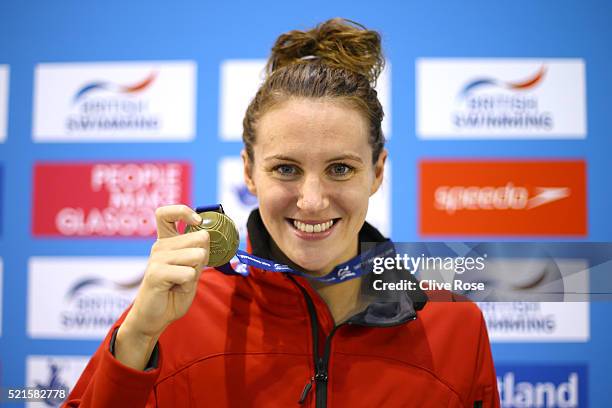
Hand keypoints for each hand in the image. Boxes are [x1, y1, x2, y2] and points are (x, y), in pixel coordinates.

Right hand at [115, 204, 208, 368]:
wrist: (154, 318)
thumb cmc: (173, 293)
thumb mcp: (192, 270)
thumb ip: (198, 253)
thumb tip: (206, 235)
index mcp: (167, 241)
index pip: (168, 213)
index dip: (184, 212)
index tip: (197, 222)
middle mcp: (160, 246)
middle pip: (199, 238)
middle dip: (203, 259)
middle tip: (188, 274)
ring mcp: (156, 258)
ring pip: (197, 256)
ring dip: (195, 274)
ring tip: (180, 283)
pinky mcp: (156, 273)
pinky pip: (188, 273)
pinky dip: (188, 284)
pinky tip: (175, 289)